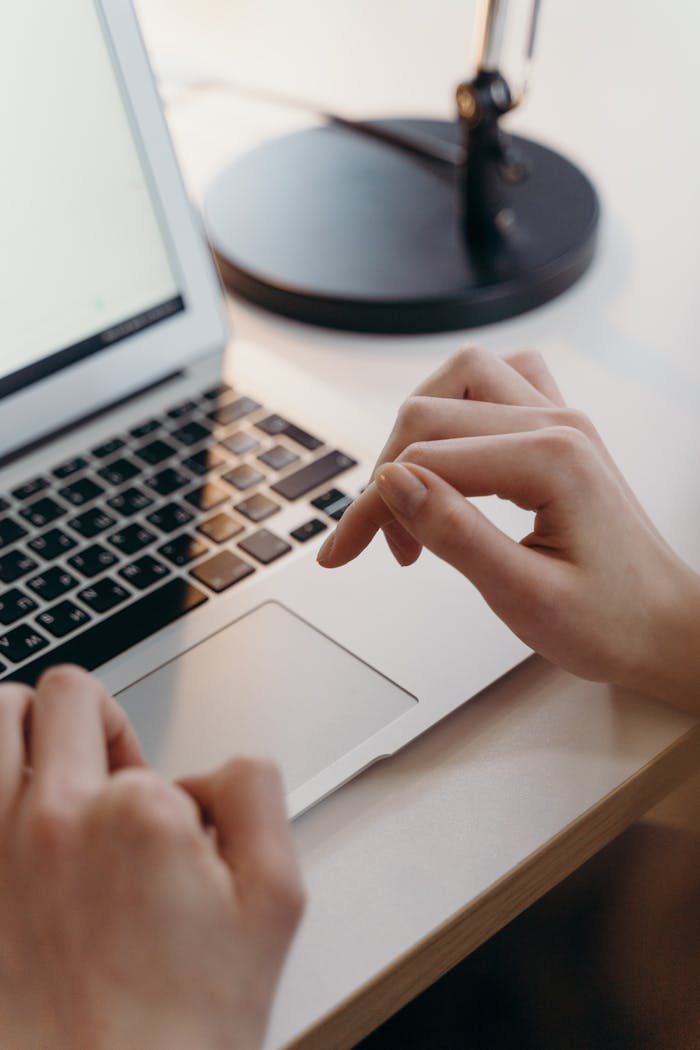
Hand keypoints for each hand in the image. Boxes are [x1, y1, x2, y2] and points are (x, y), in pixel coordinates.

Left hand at [0, 665, 303, 1049]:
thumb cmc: (181, 1026)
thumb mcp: (275, 898)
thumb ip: (255, 796)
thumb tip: (213, 773)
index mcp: (136, 813)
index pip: (149, 745)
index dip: (170, 789)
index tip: (173, 840)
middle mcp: (54, 819)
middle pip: (58, 694)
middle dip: (93, 718)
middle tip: (109, 771)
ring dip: (24, 729)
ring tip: (50, 773)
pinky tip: (20, 826)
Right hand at [318, 348, 699, 712]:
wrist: (664, 627)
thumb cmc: (612, 620)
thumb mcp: (524, 595)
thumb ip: (454, 532)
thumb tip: (391, 483)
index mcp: (553, 459)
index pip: (424, 461)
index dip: (372, 507)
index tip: (345, 552)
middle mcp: (558, 423)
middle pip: (431, 413)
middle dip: (385, 476)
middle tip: (379, 542)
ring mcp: (562, 419)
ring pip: (463, 378)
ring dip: (419, 426)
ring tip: (408, 491)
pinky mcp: (559, 431)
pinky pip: (500, 384)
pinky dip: (461, 409)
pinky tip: (452, 454)